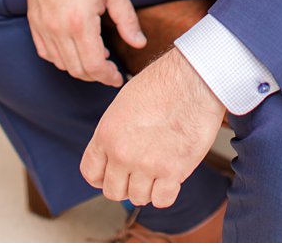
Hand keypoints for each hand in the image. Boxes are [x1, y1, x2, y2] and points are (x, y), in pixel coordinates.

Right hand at [25, 0, 145, 87]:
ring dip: (78, 67)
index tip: (118, 76)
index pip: (94, 66)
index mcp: (80, 22)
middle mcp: (57, 28)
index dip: (108, 77)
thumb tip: (138, 43)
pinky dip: (59, 57)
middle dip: (96, 76)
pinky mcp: (33, 18)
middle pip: (77, 69)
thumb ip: (126, 19)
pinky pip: (44, 50)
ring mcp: (42, 24)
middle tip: (110, 70)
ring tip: (94, 57)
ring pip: (60, 63)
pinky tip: (72, 48)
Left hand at [81, 48, 226, 207]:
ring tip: (156, 172)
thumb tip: (112, 154)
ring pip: (138, 198)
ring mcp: (147, 165)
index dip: (101, 177)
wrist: (191, 81)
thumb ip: (113, 134)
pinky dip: (165, 193)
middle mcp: (122, 153)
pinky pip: (162, 200)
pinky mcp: (173, 171)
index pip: (90, 173)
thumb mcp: (122, 106)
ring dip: (146, 188)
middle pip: (113, 191)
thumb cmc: (160, 86)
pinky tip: (169, 178)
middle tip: (137, 174)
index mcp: (106, 134)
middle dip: (124, 185)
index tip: (112, 174)